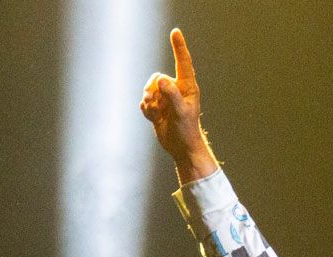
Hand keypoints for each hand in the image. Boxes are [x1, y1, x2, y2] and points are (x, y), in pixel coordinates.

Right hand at [140, 29, 216, 181]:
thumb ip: (172, 95)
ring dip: (148, 100)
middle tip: (153, 100)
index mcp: (187, 87)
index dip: (178, 47)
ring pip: (149, 89)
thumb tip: (161, 79)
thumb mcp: (181, 112)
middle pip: (157, 78)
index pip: (182, 62)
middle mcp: (176, 90)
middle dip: (152, 88)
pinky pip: (144, 101)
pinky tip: (152, 117)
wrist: (181, 148)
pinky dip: (146, 109)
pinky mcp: (157, 107)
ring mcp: (166, 98)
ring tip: (155, 111)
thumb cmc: (187, 130)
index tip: (175, 32)